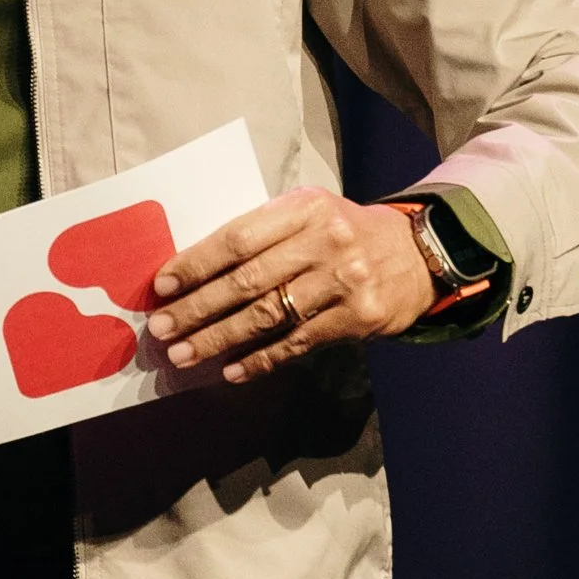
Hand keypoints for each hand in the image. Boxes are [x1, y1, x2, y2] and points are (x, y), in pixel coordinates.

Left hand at [145, 190, 437, 381]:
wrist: (417, 253)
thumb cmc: (343, 232)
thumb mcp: (309, 213)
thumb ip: (263, 233)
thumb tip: (196, 270)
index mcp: (305, 208)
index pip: (238, 238)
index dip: (196, 263)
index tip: (161, 285)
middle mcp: (325, 241)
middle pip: (248, 280)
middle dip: (198, 307)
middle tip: (162, 327)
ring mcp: (344, 281)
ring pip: (268, 315)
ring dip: (220, 338)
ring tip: (184, 354)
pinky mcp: (357, 318)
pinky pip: (298, 343)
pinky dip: (262, 359)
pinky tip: (231, 371)